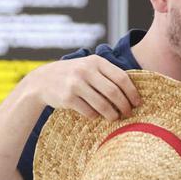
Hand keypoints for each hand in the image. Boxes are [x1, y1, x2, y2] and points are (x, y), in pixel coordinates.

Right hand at [24, 55, 141, 120]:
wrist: (43, 80)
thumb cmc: (73, 75)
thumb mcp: (89, 67)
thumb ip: (107, 74)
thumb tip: (133, 91)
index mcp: (96, 61)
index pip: (121, 78)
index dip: (132, 93)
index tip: (138, 103)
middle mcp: (86, 71)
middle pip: (114, 92)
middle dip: (125, 106)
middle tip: (128, 113)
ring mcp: (76, 84)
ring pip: (102, 105)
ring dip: (112, 115)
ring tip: (115, 118)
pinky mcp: (68, 98)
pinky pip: (89, 112)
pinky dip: (96, 116)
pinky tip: (97, 116)